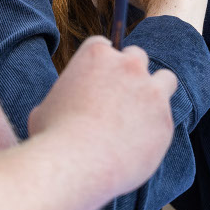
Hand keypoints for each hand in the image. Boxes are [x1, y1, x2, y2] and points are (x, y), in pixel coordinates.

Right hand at [28, 35, 180, 200]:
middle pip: (137, 56)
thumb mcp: (45, 109)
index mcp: (96, 54)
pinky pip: (164, 119)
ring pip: (165, 80)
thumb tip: (59, 110)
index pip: (104, 44)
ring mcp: (151, 92)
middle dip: (130, 73)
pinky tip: (137, 146)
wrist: (75, 165)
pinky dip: (154, 129)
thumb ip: (61, 100)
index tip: (99, 78)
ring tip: (142, 114)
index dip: (101, 62)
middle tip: (120, 96)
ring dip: (155, 92)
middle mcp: (128, 66)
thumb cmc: (52, 138)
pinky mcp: (164, 121)